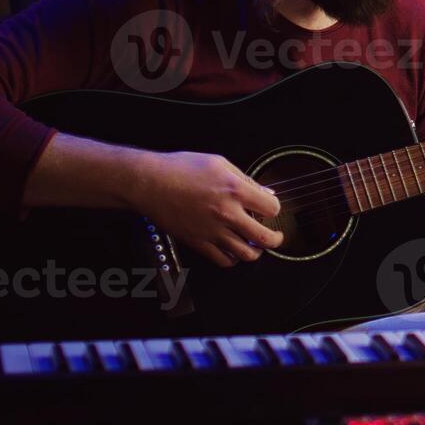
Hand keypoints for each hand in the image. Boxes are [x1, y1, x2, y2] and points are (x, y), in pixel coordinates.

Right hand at [127, 150, 284, 267]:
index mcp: (234, 191)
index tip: (270, 208)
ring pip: (246, 254)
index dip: (274, 208)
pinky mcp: (198, 242)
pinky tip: (233, 249)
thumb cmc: (179, 169)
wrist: (149, 182)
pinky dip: (233, 259)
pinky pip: (223, 260)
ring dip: (256, 251)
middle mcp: (226, 214)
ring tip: (255, 244)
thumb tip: (264, 192)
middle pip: (265, 238)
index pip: (272, 208)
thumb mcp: (219, 163)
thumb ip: (245, 179)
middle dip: (276, 239)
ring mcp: (212, 231)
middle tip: (276, 236)